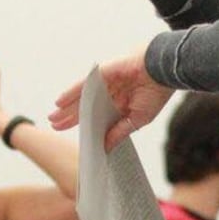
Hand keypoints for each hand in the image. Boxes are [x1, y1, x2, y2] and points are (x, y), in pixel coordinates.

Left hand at [49, 46, 173, 150]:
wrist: (165, 72)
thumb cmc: (157, 94)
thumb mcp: (137, 120)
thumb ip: (119, 132)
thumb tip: (105, 147)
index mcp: (121, 105)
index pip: (98, 117)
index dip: (85, 126)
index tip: (74, 135)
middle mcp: (111, 93)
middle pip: (86, 107)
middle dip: (70, 117)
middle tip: (55, 125)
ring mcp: (106, 83)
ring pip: (82, 97)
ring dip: (67, 107)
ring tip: (53, 116)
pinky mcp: (103, 74)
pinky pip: (83, 84)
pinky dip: (71, 93)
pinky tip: (59, 102)